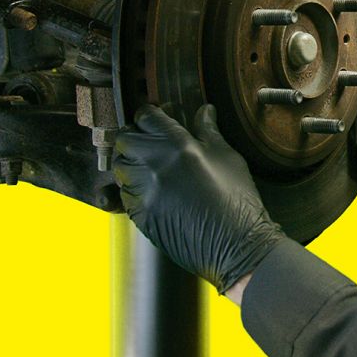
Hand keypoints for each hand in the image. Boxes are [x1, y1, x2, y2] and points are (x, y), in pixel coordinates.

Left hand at [113, 103, 284, 292]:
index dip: (149, 115)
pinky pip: (124, 194)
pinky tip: (151, 190)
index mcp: (178, 145)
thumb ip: (209, 131)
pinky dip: (132, 188)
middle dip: (134, 136)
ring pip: (119, 167)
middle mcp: (154, 165)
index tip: (155, 118)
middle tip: (149, 141)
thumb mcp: (228, 157)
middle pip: (125, 139)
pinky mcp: (139, 216)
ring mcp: (143, 192)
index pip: (146, 117)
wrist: (235, 244)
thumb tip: (205, 111)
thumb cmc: (236, 200)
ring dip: (131, 162)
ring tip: (149, 166)